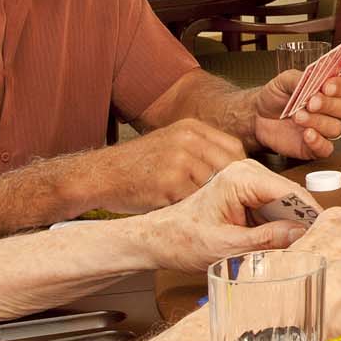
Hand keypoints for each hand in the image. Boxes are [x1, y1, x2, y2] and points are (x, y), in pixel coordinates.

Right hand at [82, 118, 245, 213]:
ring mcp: (179, 161)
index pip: (234, 148)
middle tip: (228, 203)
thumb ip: (200, 150)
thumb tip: (236, 170)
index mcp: (191, 128)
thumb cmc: (138, 165)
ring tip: (203, 209)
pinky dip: (193, 210)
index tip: (239, 186)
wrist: (101, 175)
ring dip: (211, 201)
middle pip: (230, 167)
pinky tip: (184, 212)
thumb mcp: (171, 144)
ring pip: (214, 186)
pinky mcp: (170, 183)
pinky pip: (195, 201)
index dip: (240, 169)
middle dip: (231, 187)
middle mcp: (188, 140)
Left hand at [136, 158, 320, 272]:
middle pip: (291, 196)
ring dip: (291, 225)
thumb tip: (300, 234)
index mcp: (240, 178)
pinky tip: (279, 243)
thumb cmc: (182, 238)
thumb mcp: (227, 246)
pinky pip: (274, 207)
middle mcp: (246, 172)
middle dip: (301, 221)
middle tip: (312, 246)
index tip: (325, 233)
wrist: (159, 238)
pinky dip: (279, 225)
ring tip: (296, 248)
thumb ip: (266, 239)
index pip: (290, 191)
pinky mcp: (247, 193)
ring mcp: (247, 181)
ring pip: (285, 203)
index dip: (310, 214)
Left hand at [252, 71, 340, 160]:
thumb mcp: (285, 80)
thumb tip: (314, 80)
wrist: (257, 116)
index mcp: (330, 89)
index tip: (327, 86)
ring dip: (318, 121)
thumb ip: (301, 78)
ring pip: (336, 128)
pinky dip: (318, 141)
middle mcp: (331, 109)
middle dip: (329, 104)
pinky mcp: (315, 146)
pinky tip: (306, 134)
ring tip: (298, 116)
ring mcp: (325, 128)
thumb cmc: (274, 97)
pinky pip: (327, 148)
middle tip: (310, 102)